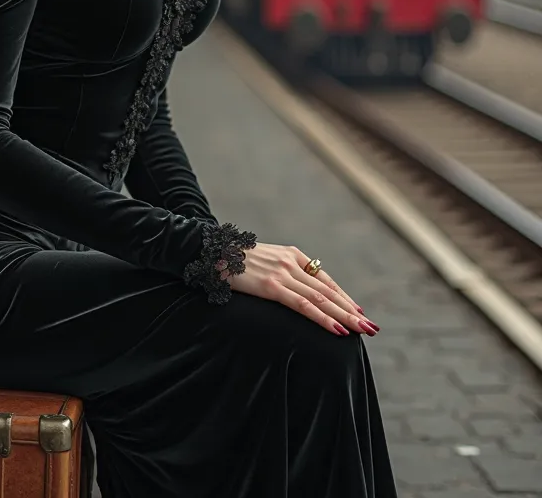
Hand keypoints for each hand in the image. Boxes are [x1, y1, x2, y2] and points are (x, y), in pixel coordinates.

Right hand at [217, 243, 379, 336]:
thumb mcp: (262, 262)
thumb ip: (280, 272)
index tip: (358, 311)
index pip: (324, 279)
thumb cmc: (232, 260)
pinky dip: (323, 318)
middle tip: (372, 327)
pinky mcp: (271, 286)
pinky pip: (304, 305)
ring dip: (346, 316)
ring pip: (322, 299)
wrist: (209, 250)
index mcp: (291, 255)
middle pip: (328, 291)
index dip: (343, 297)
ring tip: (364, 330)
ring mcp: (282, 273)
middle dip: (352, 310)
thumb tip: (291, 290)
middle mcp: (291, 262)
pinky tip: (338, 329)